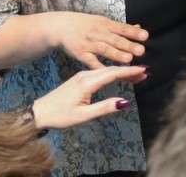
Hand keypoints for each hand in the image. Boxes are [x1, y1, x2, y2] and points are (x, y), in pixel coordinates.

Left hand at [31, 65, 147, 130]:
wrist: (39, 112)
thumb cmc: (60, 116)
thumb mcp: (83, 116)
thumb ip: (104, 108)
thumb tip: (125, 102)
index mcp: (87, 83)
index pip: (113, 73)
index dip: (130, 71)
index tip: (145, 69)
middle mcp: (85, 75)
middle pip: (112, 69)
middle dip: (129, 70)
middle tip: (146, 72)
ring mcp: (82, 76)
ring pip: (106, 70)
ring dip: (122, 71)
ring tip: (137, 75)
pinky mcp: (80, 79)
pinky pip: (100, 72)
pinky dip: (113, 73)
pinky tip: (118, 75)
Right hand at [49, 11, 149, 68]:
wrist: (61, 26)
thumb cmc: (85, 25)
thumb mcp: (102, 21)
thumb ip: (119, 27)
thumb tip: (138, 29)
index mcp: (106, 24)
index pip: (122, 28)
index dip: (133, 32)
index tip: (145, 36)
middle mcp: (98, 33)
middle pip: (115, 40)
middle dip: (128, 45)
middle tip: (141, 51)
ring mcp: (89, 44)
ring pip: (105, 50)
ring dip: (117, 55)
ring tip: (129, 60)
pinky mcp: (81, 54)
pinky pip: (92, 62)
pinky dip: (101, 67)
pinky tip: (111, 73)